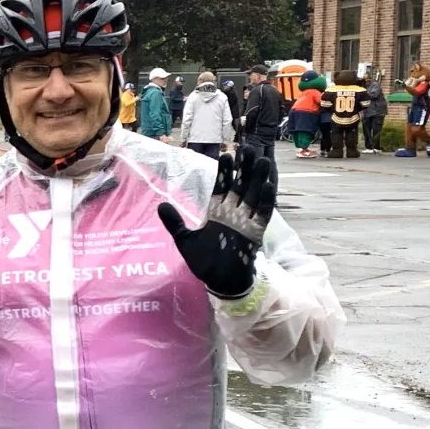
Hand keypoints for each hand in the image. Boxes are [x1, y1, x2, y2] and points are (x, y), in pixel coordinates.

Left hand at [157, 146, 274, 299]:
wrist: (219, 281)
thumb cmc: (203, 261)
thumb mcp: (184, 240)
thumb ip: (175, 222)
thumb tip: (161, 204)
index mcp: (216, 211)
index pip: (221, 187)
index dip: (224, 171)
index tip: (225, 154)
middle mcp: (233, 212)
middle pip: (240, 185)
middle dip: (244, 167)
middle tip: (246, 147)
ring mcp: (246, 221)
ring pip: (253, 194)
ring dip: (257, 178)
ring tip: (260, 159)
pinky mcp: (256, 232)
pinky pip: (263, 213)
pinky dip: (266, 200)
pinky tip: (269, 185)